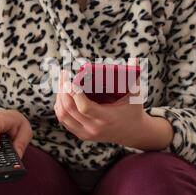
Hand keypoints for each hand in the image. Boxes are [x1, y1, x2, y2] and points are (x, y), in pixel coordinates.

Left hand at [54, 70, 173, 150]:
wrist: (132, 133)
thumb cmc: (133, 111)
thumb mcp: (136, 95)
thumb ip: (134, 78)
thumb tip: (135, 60)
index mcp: (106, 118)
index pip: (84, 107)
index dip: (74, 92)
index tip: (71, 78)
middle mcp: (94, 128)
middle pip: (69, 109)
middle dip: (63, 89)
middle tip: (63, 74)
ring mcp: (86, 133)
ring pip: (63, 115)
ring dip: (59, 97)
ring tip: (61, 81)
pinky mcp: (81, 134)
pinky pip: (63, 120)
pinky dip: (59, 106)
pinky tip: (61, 94)